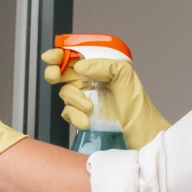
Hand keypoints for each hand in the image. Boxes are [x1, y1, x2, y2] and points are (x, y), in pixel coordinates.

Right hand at [41, 50, 170, 149]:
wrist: (140, 136)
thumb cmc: (138, 107)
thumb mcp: (125, 76)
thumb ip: (104, 65)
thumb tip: (80, 66)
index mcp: (101, 69)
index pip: (77, 56)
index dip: (61, 54)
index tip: (51, 57)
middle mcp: (91, 83)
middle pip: (63, 73)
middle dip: (55, 72)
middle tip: (55, 76)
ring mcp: (85, 100)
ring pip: (65, 93)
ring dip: (74, 100)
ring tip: (90, 108)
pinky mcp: (82, 117)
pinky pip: (68, 113)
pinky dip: (75, 116)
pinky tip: (87, 121)